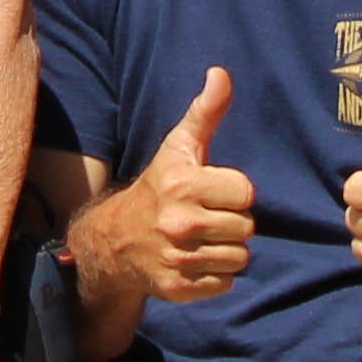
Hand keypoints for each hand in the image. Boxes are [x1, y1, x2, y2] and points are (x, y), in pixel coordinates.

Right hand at [70, 70, 254, 309]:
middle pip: (246, 228)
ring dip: (226, 250)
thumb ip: (205, 111)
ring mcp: (178, 258)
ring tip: (202, 239)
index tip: (212, 191)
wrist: (115, 239)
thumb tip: (221, 73)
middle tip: (206, 216)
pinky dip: (215, 276)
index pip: (246, 193)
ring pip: (240, 258)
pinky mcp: (178, 288)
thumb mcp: (179, 147)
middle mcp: (180, 223)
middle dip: (231, 222)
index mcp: (184, 185)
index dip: (234, 192)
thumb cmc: (158, 187)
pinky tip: (194, 261)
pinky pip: (225, 283)